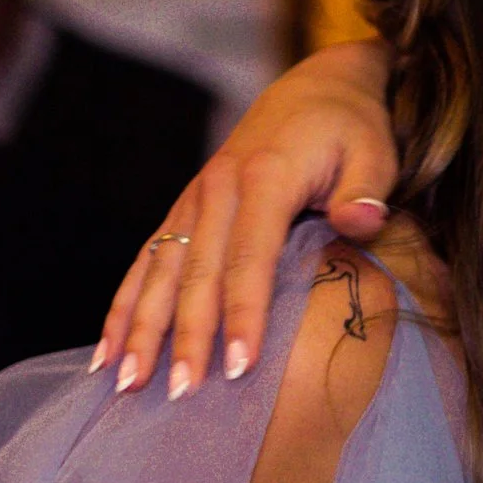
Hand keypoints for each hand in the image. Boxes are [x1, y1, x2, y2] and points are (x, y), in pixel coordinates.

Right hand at [99, 40, 397, 394]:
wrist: (317, 88)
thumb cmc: (353, 129)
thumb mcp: (375, 152)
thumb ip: (366, 190)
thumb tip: (361, 222)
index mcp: (265, 178)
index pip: (250, 257)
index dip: (244, 314)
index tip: (240, 367)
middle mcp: (217, 188)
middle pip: (196, 273)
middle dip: (185, 336)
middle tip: (178, 394)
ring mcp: (193, 199)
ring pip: (159, 270)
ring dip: (141, 329)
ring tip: (127, 384)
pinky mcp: (183, 209)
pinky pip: (146, 261)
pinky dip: (123, 307)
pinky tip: (107, 353)